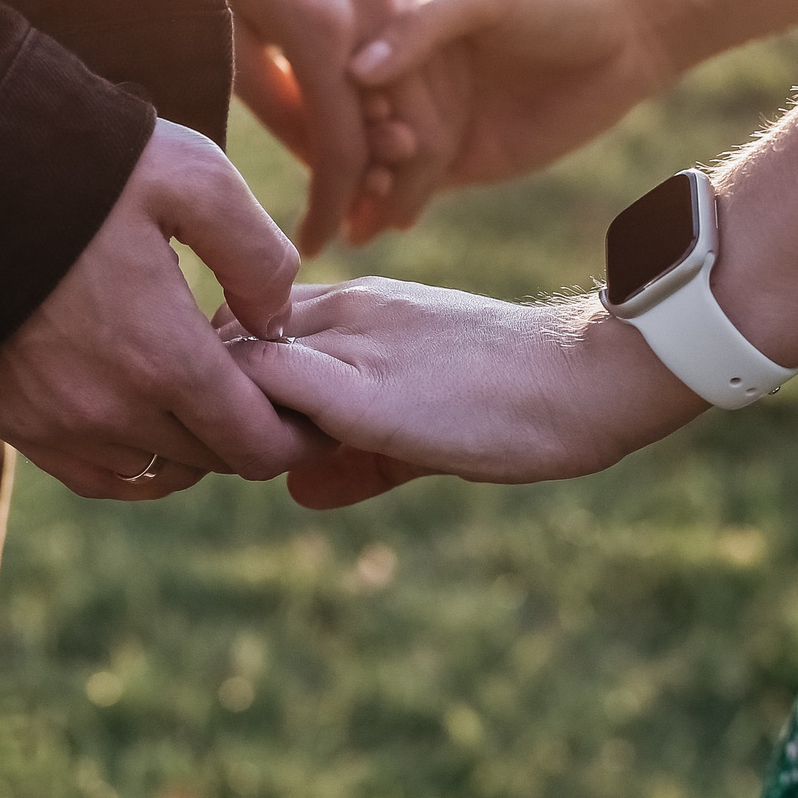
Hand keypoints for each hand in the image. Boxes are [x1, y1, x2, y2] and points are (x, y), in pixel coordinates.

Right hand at [0, 119, 330, 500]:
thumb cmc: (75, 166)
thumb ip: (257, 253)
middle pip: (210, 459)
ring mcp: (52, 424)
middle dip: (248, 428)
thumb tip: (277, 320)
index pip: (256, 444)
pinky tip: (146, 419)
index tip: (313, 405)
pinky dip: (132, 459)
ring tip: (200, 384)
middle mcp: (108, 410)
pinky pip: (93, 474)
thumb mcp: (192, 177)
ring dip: (189, 441)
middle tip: (262, 379)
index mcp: (163, 358)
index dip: (297, 433)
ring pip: (154, 470)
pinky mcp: (8, 420)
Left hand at [224, 278, 702, 508]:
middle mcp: (347, 310)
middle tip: (208, 457)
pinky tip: (262, 469)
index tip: (220, 431)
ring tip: (232, 468)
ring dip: (221, 418)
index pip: (249, 325)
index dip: (222, 379)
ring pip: (238, 358)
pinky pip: (274, 386)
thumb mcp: (422, 428)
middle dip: (206, 398)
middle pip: (228, 338)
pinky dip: (248, 427)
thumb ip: (358, 458)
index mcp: (359, 306)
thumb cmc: (521, 401)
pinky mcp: (368, 392)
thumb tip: (298, 490)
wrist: (590, 381)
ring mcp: (356, 344)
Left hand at [231, 0, 466, 252]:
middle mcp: (378, 15)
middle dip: (384, 195)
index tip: (314, 245)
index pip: (341, 147)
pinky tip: (407, 139)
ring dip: (418, 158)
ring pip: (437, 99)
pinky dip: (432, 106)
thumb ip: (273, 98)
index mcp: (320, 32)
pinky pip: (443, 60)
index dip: (329, 206)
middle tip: (359, 232)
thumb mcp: (232, 28)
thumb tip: (311, 162)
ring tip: (385, 200)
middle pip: (402, 134)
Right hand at [344, 0, 670, 214]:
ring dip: (364, 191)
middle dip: (346, 156)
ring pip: (383, 164)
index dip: (337, 100)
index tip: (327, 122)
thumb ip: (423, 27)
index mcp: (404, 31)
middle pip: (359, 124)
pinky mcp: (463, 160)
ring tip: (351, 217)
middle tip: (341, 183)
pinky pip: (417, 190)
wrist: (625, 37)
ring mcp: (435, 121)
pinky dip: (392, 208)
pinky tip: (370, 227)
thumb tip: (359, 73)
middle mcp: (412, 79)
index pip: (350, 72)